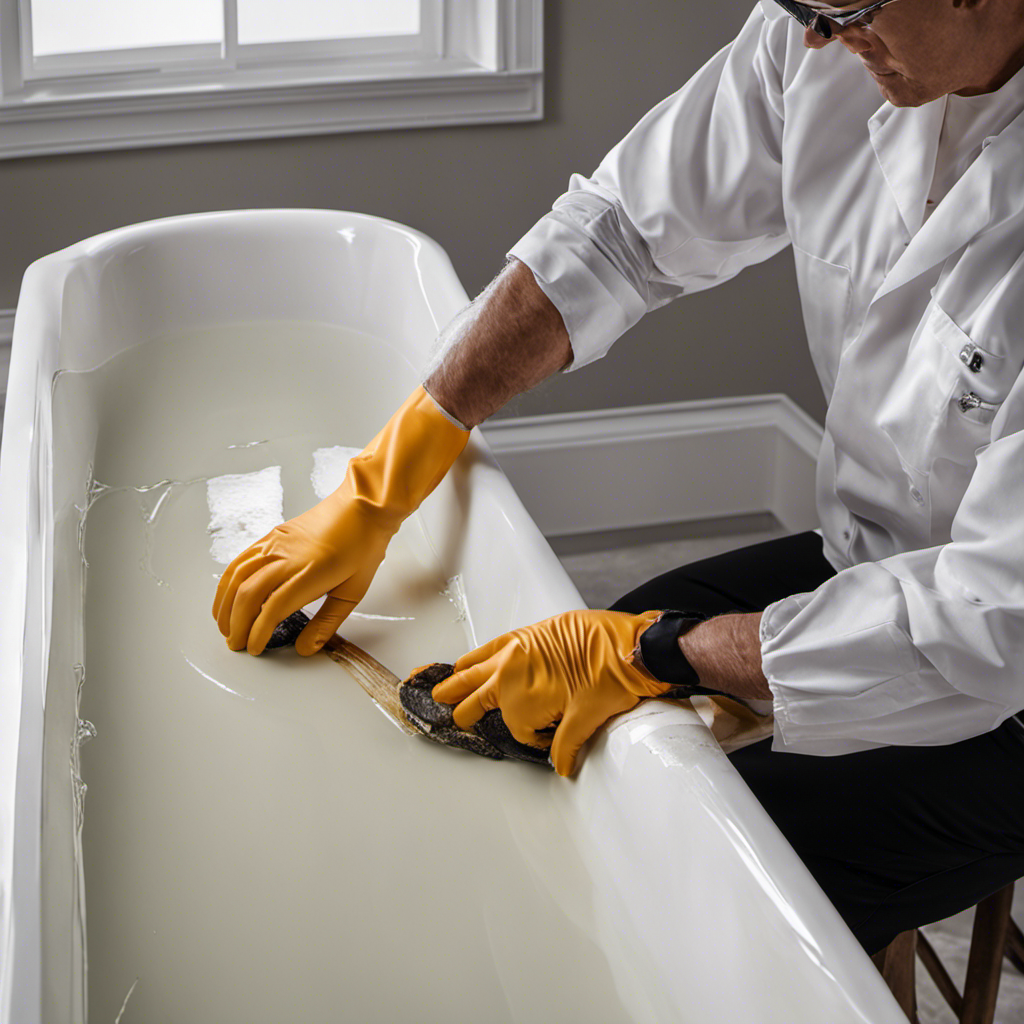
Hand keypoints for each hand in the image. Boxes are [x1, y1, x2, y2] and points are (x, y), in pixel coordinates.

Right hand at [213, 485, 393, 655]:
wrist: (362, 506)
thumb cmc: (362, 545)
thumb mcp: (353, 591)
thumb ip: (327, 622)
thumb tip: (306, 648)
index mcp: (311, 573)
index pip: (273, 608)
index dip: (258, 632)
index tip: (254, 648)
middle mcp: (287, 557)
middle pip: (248, 594)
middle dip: (236, 624)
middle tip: (236, 643)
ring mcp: (275, 544)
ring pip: (237, 576)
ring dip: (225, 604)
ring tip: (225, 625)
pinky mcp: (271, 536)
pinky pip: (241, 560)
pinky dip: (228, 581)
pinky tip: (228, 596)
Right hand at [431, 609, 667, 776]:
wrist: (630, 646)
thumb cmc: (612, 679)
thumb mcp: (586, 719)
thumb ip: (566, 745)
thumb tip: (562, 765)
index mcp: (522, 696)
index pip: (515, 726)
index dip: (531, 736)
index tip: (545, 737)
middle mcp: (512, 671)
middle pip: (479, 695)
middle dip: (465, 708)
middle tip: (449, 712)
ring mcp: (517, 650)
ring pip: (477, 668)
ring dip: (460, 680)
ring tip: (444, 687)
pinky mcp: (527, 634)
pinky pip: (492, 645)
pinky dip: (478, 655)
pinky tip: (470, 661)